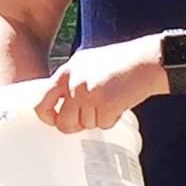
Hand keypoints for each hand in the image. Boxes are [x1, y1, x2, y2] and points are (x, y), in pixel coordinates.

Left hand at [32, 36, 166, 133]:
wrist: (146, 60)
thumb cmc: (118, 62)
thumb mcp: (85, 64)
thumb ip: (70, 82)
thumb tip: (61, 106)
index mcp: (65, 72)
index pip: (40, 102)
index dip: (47, 117)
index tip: (56, 120)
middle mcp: (73, 84)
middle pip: (63, 123)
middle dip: (76, 125)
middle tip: (90, 116)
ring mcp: (88, 94)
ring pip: (85, 125)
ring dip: (97, 119)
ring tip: (109, 101)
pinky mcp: (105, 104)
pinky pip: (103, 124)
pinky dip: (112, 119)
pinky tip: (119, 103)